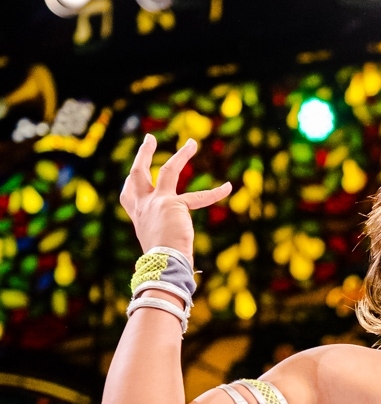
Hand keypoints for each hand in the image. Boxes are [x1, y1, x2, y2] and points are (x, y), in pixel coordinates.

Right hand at [120, 135, 229, 263]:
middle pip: (138, 173)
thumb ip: (163, 240)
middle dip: (144, 154)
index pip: (129, 196)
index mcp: (138, 217)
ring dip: (182, 155)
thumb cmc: (162, 263)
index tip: (131, 176)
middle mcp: (143, 206)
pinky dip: (215, 193)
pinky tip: (228, 187)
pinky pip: (200, 197)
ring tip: (192, 143)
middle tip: (149, 139)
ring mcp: (157, 202)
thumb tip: (177, 255)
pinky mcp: (174, 204)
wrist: (163, 264)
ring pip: (169, 171)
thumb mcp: (157, 247)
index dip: (130, 184)